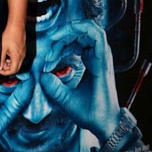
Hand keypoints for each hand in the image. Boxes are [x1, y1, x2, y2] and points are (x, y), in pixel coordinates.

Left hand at [0, 22, 25, 75]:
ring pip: (17, 63)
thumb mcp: (3, 48)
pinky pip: (18, 58)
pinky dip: (13, 59)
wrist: (16, 26)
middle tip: (1, 65)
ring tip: (3, 59)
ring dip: (10, 64)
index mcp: (17, 57)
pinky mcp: (23, 49)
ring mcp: (23, 53)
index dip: (5, 72)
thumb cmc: (10, 35)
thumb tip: (0, 67)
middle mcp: (22, 56)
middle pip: (16, 68)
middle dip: (8, 69)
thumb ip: (1, 59)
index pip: (13, 71)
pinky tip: (7, 54)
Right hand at [40, 21, 120, 143]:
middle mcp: (102, 58)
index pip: (95, 34)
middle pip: (86, 31)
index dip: (75, 29)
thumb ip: (55, 90)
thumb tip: (43, 75)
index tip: (57, 37)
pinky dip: (68, 47)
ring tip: (51, 56)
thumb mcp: (71, 105)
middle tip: (50, 45)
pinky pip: (81, 45)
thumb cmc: (95, 115)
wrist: (108, 122)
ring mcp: (99, 59)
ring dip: (65, 41)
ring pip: (83, 37)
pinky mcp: (94, 62)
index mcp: (101, 65)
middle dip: (65, 34)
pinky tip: (58, 57)